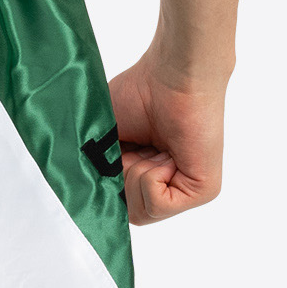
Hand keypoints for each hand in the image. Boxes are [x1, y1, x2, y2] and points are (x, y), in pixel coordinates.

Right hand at [108, 49, 228, 225]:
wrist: (171, 73)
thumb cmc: (140, 93)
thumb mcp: (102, 142)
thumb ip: (95, 174)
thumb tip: (81, 199)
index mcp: (147, 176)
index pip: (118, 207)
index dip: (106, 185)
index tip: (115, 154)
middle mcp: (170, 186)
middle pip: (127, 214)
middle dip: (121, 179)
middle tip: (137, 147)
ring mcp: (188, 191)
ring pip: (140, 213)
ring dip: (135, 174)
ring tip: (154, 147)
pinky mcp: (204, 190)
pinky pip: (158, 205)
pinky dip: (151, 176)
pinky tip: (168, 153)